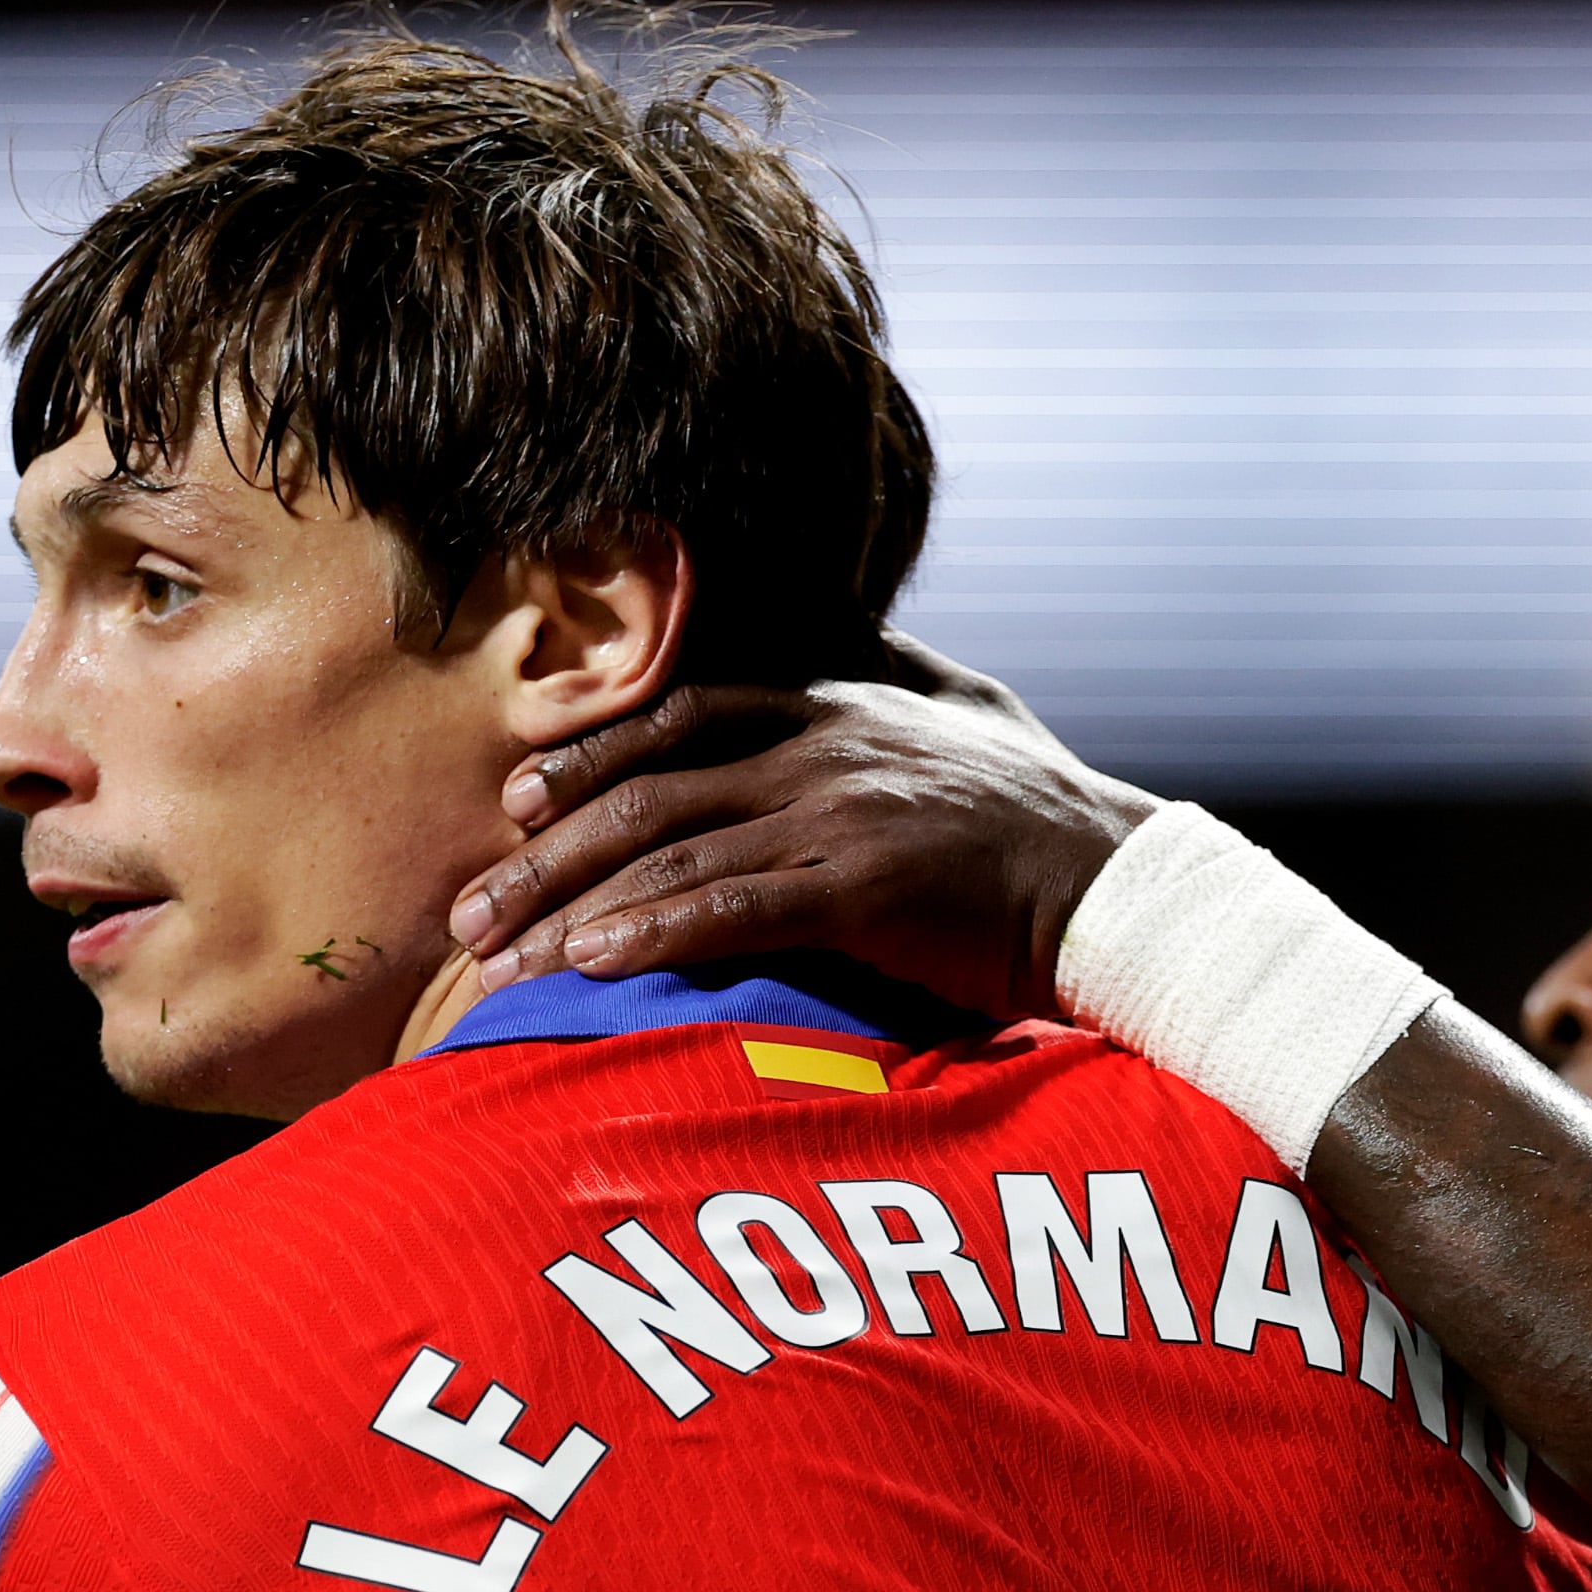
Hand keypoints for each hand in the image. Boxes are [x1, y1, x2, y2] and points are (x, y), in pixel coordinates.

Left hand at [445, 632, 1154, 1024]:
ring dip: (572, 907)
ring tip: (498, 958)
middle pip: (649, 790)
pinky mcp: (866, 892)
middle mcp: (824, 752)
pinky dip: (651, 935)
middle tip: (470, 905)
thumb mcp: (973, 707)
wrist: (1121, 888)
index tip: (518, 800)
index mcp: (838, 708)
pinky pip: (732, 910)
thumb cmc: (1051, 814)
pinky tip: (591, 963)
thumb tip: (859, 627)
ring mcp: (842, 818)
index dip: (589, 755)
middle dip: (547, 850)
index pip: (683, 715)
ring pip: (672, 854)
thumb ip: (901, 669)